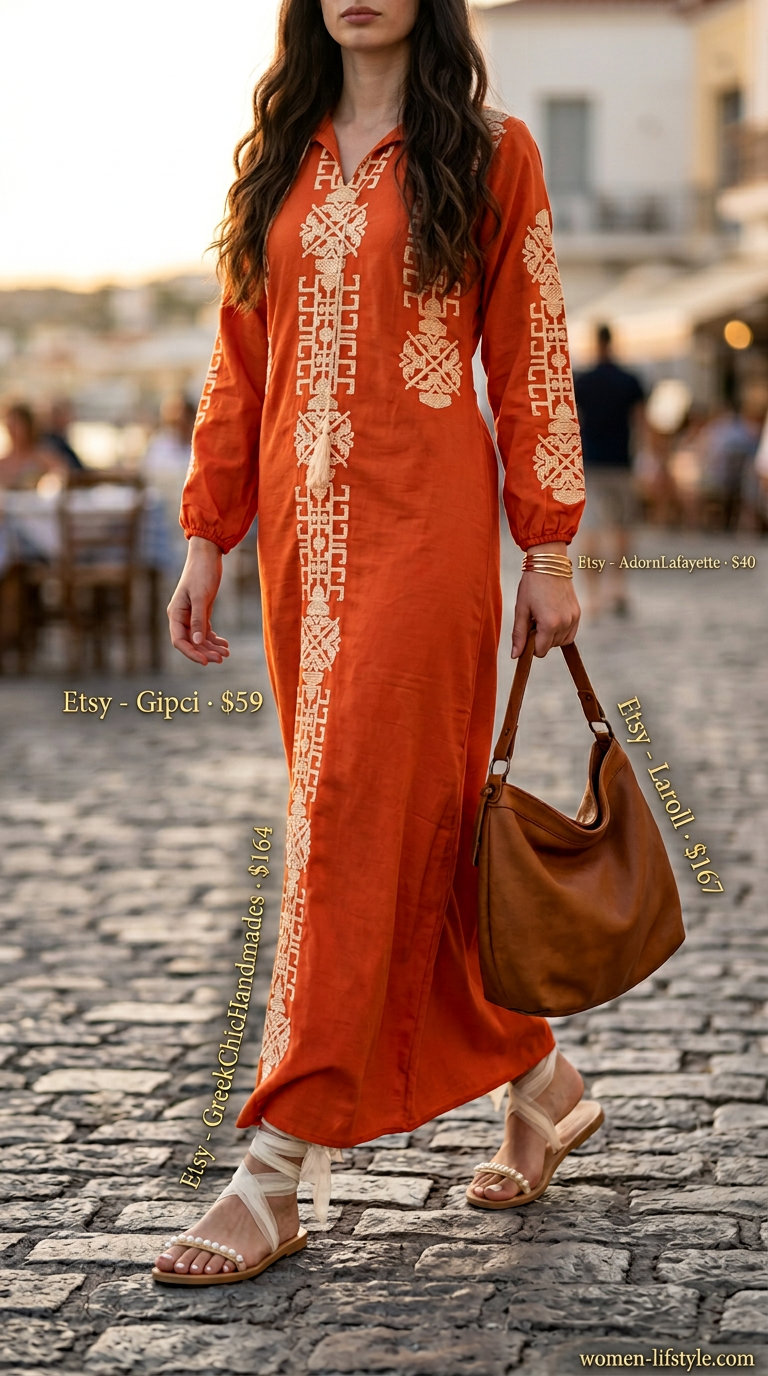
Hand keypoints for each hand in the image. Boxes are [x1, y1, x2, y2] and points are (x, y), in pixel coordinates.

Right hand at [167, 537, 230, 664]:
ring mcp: (191, 615)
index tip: (206, 661)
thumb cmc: (201, 573)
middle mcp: (181, 616)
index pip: (179, 641)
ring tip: (227, 653)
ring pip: (200, 638)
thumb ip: (198, 620)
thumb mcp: (201, 597)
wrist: (207, 555)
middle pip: (191, 642)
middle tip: (223, 658)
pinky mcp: (201, 611)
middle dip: (206, 651)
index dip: (191, 653)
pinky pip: (205, 630)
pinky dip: (214, 638)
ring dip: (212, 646)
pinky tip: (224, 643)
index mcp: (175, 614)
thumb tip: (196, 642)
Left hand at [511, 567, 580, 658]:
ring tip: (543, 617)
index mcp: (549, 624)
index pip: (540, 651)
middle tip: (534, 619)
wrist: (549, 564)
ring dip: (551, 636)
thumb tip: (516, 656)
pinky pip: (571, 634)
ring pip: (561, 642)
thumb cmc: (531, 585)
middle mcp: (565, 623)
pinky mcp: (578, 614)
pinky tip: (552, 619)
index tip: (527, 631)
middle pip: (551, 647)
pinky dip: (561, 632)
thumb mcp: (521, 610)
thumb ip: (519, 635)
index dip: (530, 646)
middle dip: (540, 639)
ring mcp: (574, 618)